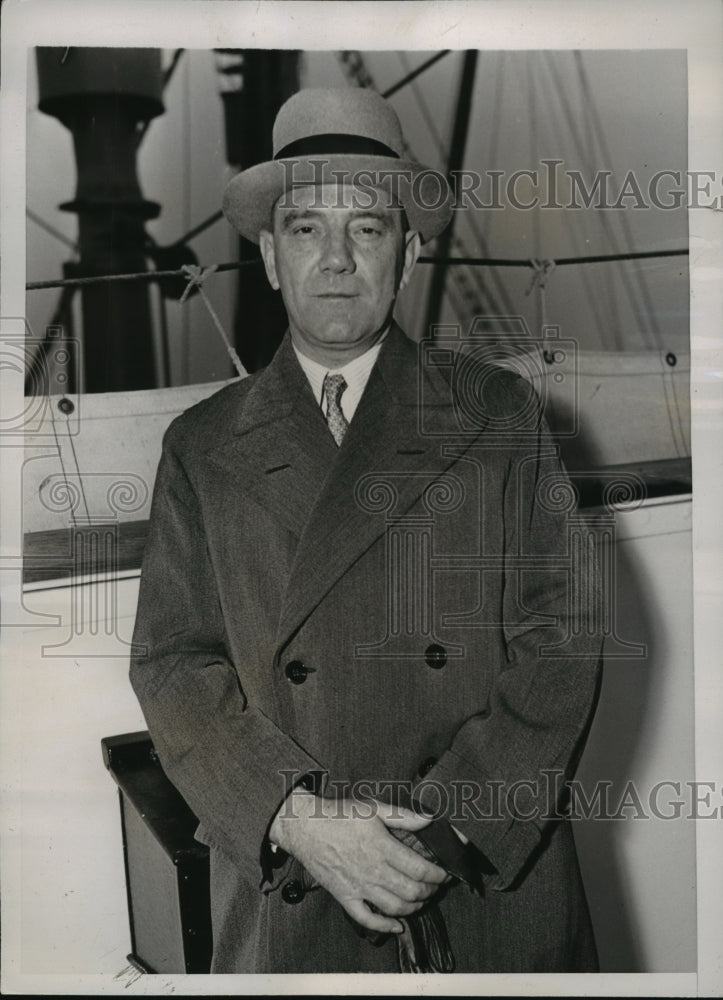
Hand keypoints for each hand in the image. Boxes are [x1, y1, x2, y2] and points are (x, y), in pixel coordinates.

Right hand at [269, 791, 448, 934]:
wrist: (306, 826)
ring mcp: (359, 887)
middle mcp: (374, 871)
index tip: (445, 873)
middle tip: (436, 887)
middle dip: (430, 892)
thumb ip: (404, 816)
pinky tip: (397, 925)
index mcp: (383, 848)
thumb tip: (429, 820)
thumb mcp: (374, 807)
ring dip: (414, 908)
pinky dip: (385, 926)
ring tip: (421, 900)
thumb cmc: (340, 815)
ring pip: (395, 908)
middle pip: (412, 892)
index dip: (438, 875)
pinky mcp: (345, 897)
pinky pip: (367, 919)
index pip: (421, 870)